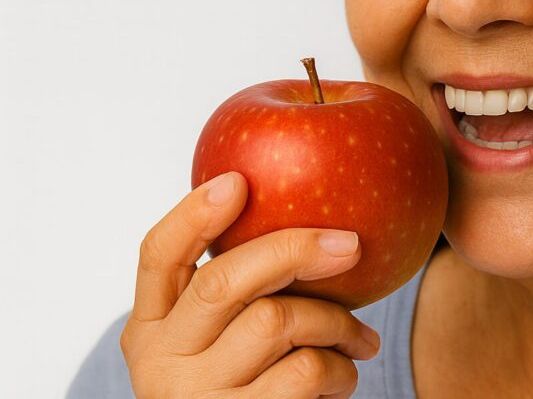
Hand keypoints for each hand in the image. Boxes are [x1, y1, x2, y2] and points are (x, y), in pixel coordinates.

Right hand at [119, 172, 380, 397]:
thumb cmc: (255, 386)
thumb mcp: (227, 342)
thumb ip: (245, 291)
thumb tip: (313, 205)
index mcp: (150, 328)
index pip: (157, 256)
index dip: (193, 214)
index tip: (238, 179)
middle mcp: (160, 362)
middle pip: (224, 280)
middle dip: (293, 249)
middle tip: (350, 244)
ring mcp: (195, 397)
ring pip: (276, 320)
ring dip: (335, 322)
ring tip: (359, 339)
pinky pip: (305, 369)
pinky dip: (340, 367)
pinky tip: (347, 374)